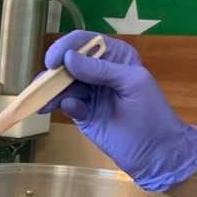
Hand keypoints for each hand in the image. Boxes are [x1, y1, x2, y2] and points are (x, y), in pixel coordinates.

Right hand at [42, 30, 196, 191]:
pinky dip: (59, 105)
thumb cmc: (152, 114)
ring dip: (50, 91)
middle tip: (41, 86)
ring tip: (41, 102)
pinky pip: (65, 103)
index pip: (85, 42)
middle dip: (53, 72)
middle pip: (68, 63)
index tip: (53, 62)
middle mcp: (99, 71)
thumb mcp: (132, 84)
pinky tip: (61, 109)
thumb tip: (68, 59)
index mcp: (115, 57)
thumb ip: (101, 70)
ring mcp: (89, 93)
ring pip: (62, 85)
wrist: (155, 154)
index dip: (66, 48)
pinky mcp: (82, 113)